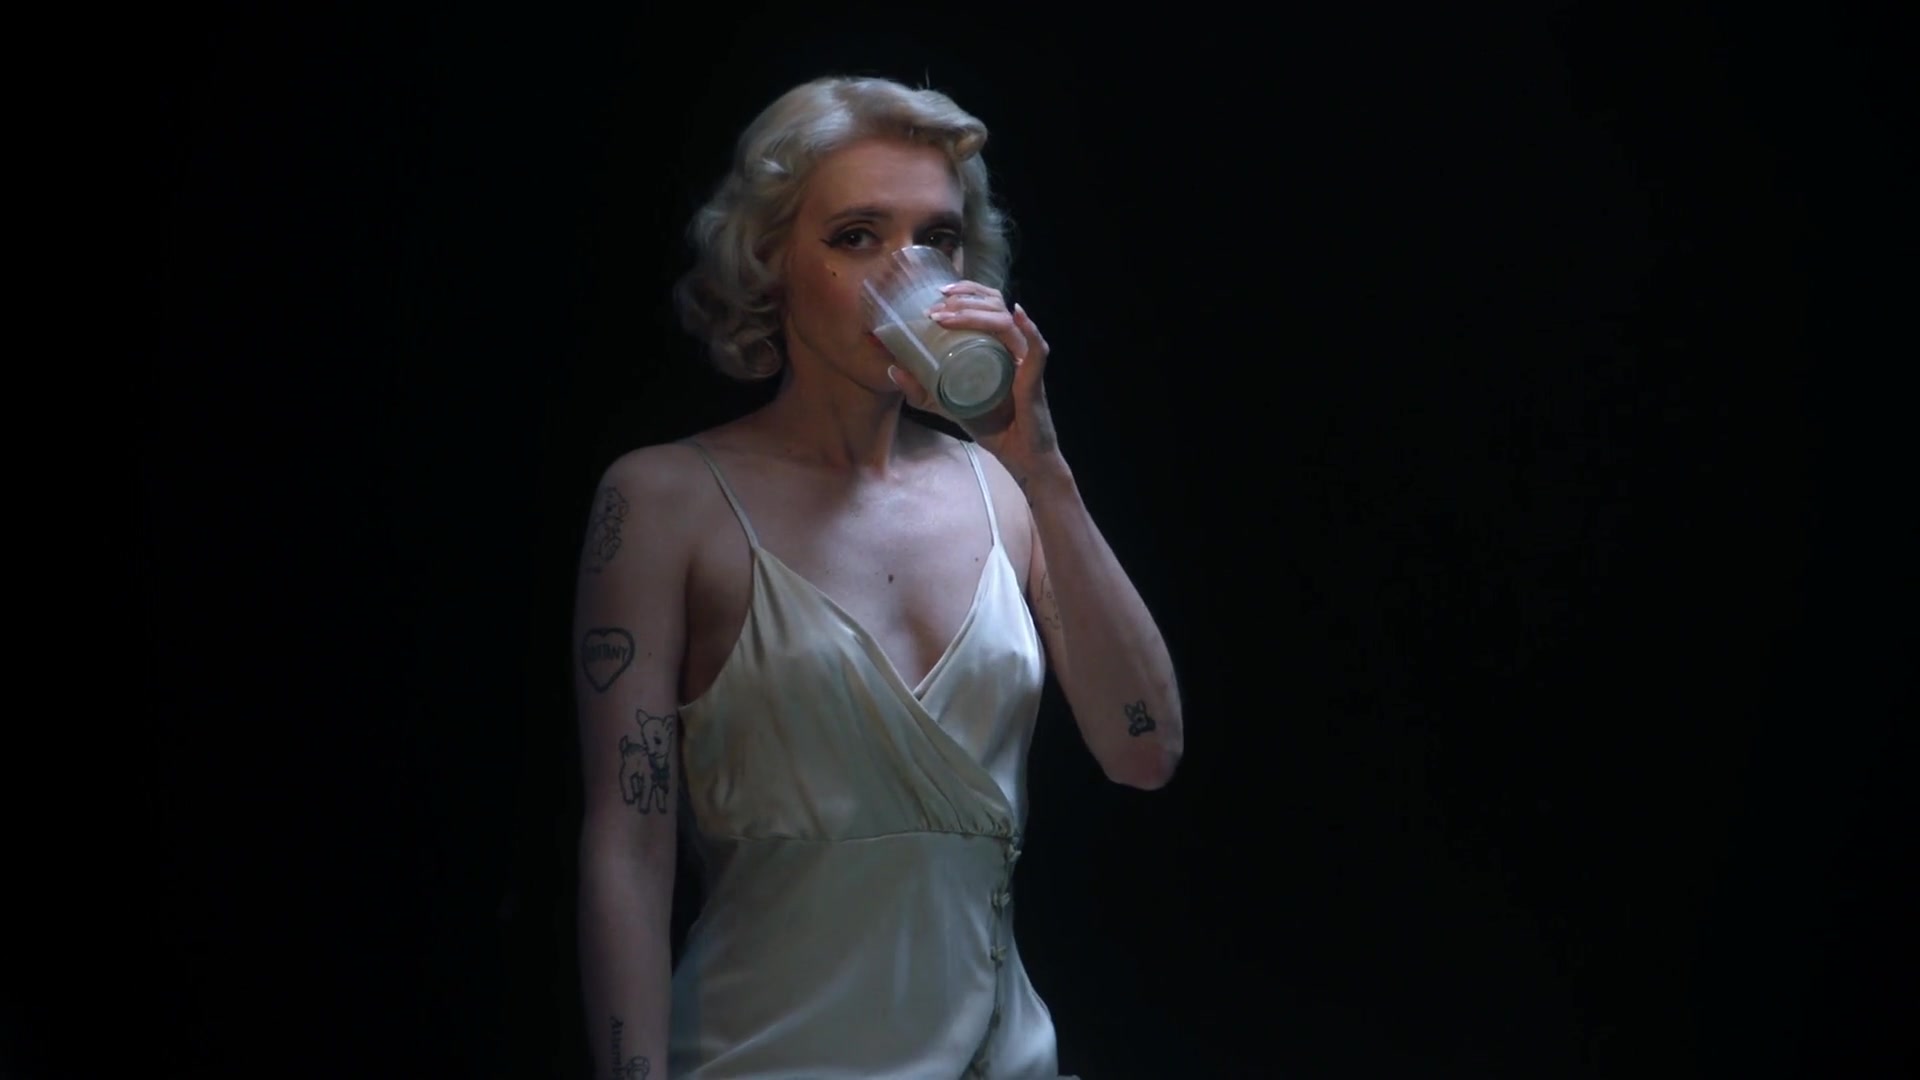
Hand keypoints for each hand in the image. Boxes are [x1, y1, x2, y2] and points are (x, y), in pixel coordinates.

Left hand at [886, 280, 1060, 476]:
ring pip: (1006, 322)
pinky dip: (1029, 330)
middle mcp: (1012, 346)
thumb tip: (891, 368)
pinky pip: (1036, 350)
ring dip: (977, 314)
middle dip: (964, 300)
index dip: (966, 291)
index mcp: (995, 343)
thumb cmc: (988, 423)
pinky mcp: (1034, 380)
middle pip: (995, 306)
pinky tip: (1018, 314)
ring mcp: (1024, 361)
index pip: (987, 304)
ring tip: (949, 315)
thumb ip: (920, 390)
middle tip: (936, 307)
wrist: (1016, 453)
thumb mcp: (945, 403)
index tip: (939, 293)